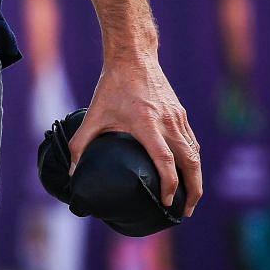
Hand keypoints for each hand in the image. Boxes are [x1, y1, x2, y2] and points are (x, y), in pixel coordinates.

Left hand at [70, 54, 201, 214]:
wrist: (134, 57)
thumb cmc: (112, 86)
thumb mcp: (94, 115)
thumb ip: (81, 144)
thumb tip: (72, 172)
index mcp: (147, 124)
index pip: (165, 161)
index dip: (170, 185)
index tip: (168, 202)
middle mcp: (168, 123)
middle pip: (191, 162)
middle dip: (193, 190)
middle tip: (186, 212)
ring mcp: (178, 118)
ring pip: (195, 154)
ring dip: (196, 178)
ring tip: (190, 198)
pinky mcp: (181, 114)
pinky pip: (193, 143)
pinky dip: (193, 161)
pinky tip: (188, 172)